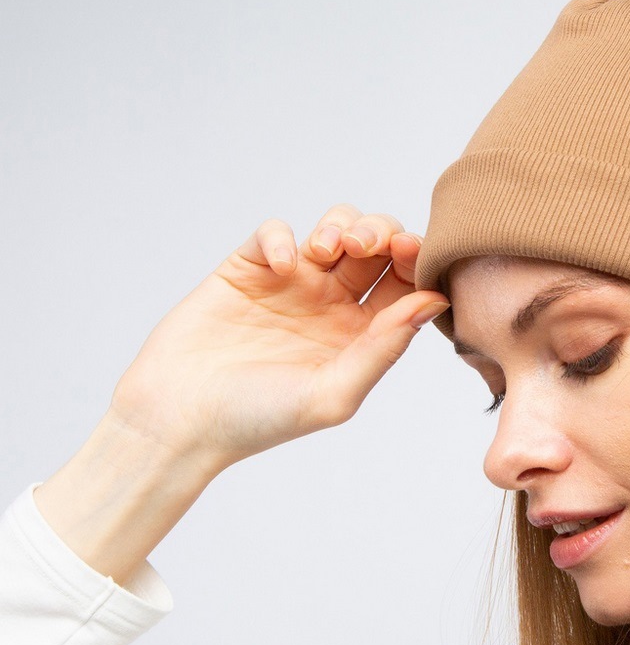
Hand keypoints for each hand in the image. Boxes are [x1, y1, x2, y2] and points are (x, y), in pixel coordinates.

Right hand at [106, 204, 450, 470]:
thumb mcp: (333, 393)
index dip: (415, 260)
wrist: (179, 419)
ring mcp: (290, 283)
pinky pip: (275, 232)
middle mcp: (331, 304)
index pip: (405, 283)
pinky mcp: (247, 269)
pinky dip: (283, 237)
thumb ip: (384, 348)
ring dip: (341, 225)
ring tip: (328, 249)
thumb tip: (434, 302)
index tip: (411, 254)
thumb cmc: (258, 420)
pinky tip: (282, 265)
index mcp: (360, 334)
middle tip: (368, 245)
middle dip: (382, 231)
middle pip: (377, 245)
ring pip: (335, 227)